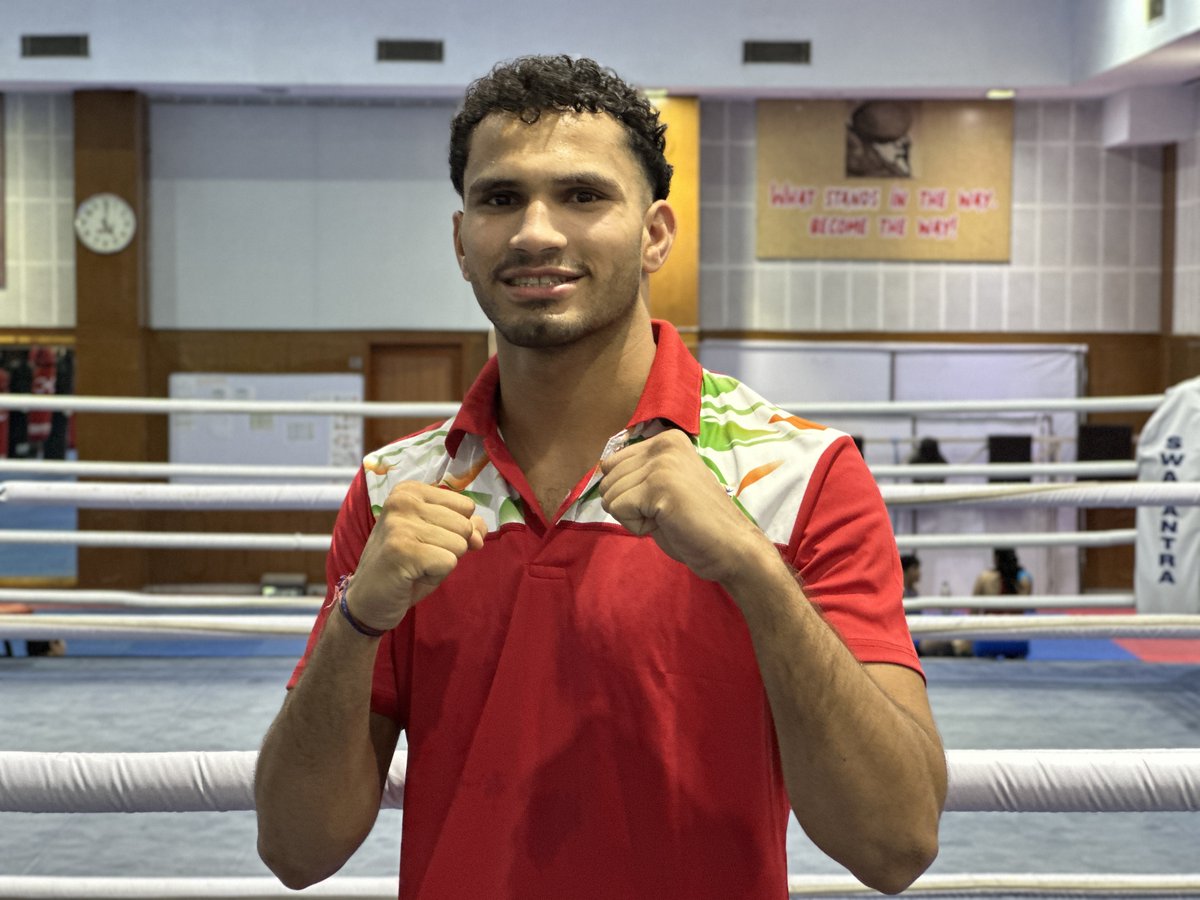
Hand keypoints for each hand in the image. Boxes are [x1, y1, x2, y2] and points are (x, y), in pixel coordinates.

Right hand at [344, 481, 486, 630]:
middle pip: (465, 525)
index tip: (426, 541)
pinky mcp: (403, 550)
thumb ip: (464, 528)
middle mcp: (402, 501)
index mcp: (409, 491)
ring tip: (415, 566)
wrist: (367, 601)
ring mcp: (400, 524)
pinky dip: (436, 575)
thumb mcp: (437, 540)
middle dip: (450, 548)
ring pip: (460, 544)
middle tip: (419, 557)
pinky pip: (450, 562)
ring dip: (442, 562)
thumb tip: (480, 532)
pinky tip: (412, 576)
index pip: (465, 506)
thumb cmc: (405, 567)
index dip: (455, 531)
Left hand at [598, 429, 770, 584]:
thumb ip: (638, 472)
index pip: (611, 463)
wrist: (731, 547)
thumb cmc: (696, 523)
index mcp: (666, 440)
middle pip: (607, 480)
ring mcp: (662, 463)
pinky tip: (666, 524)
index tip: (659, 501)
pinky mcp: (659, 486)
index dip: (627, 492)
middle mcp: (664, 444)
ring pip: (610, 496)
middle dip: (628, 505)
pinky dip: (636, 526)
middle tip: (664, 513)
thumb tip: (601, 469)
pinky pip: (618, 509)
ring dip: (633, 516)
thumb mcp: (663, 484)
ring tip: (667, 517)